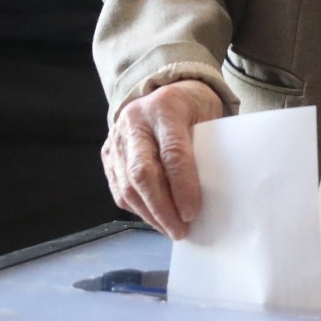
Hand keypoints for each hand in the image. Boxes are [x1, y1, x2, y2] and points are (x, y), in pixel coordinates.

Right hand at [102, 79, 224, 239]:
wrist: (163, 90)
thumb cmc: (193, 107)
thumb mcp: (208, 115)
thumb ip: (207, 147)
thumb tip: (211, 194)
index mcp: (165, 108)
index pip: (172, 153)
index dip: (182, 186)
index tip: (192, 213)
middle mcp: (134, 122)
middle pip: (142, 173)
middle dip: (162, 208)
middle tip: (180, 230)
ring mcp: (117, 138)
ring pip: (127, 186)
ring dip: (149, 214)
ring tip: (170, 229)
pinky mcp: (108, 154)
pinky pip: (118, 189)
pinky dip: (137, 209)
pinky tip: (155, 218)